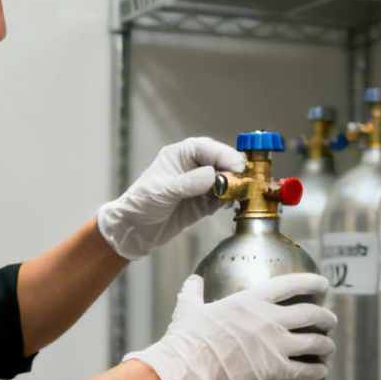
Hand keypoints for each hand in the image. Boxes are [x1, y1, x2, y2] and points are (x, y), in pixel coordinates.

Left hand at [95, 137, 246, 260]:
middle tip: (246, 180)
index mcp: (180, 155)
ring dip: (235, 186)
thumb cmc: (140, 204)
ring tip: (243, 193)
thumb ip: (188, 183)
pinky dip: (230, 200)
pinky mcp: (204, 203)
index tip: (237, 165)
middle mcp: (193, 167)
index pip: (206, 148)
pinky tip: (233, 204)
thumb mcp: (162, 191)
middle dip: (234, 170)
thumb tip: (213, 175)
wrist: (133, 230)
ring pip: (225, 180)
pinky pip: (223, 198)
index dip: (223, 154)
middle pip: (221, 162)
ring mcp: (200, 185)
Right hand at [129, 273, 334, 379]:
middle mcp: (269, 320)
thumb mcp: (189, 308)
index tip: (324, 283)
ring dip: (327, 344)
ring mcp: (275, 345)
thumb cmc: (187, 338)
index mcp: (252, 300)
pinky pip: (306, 370)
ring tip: (329, 346)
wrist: (186, 368)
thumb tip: (193, 280)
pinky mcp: (274, 370)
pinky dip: (318, 370)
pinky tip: (322, 371)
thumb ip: (194, 292)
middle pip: (312, 313)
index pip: (292, 284)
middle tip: (330, 320)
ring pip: (315, 342)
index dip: (312, 282)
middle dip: (326, 317)